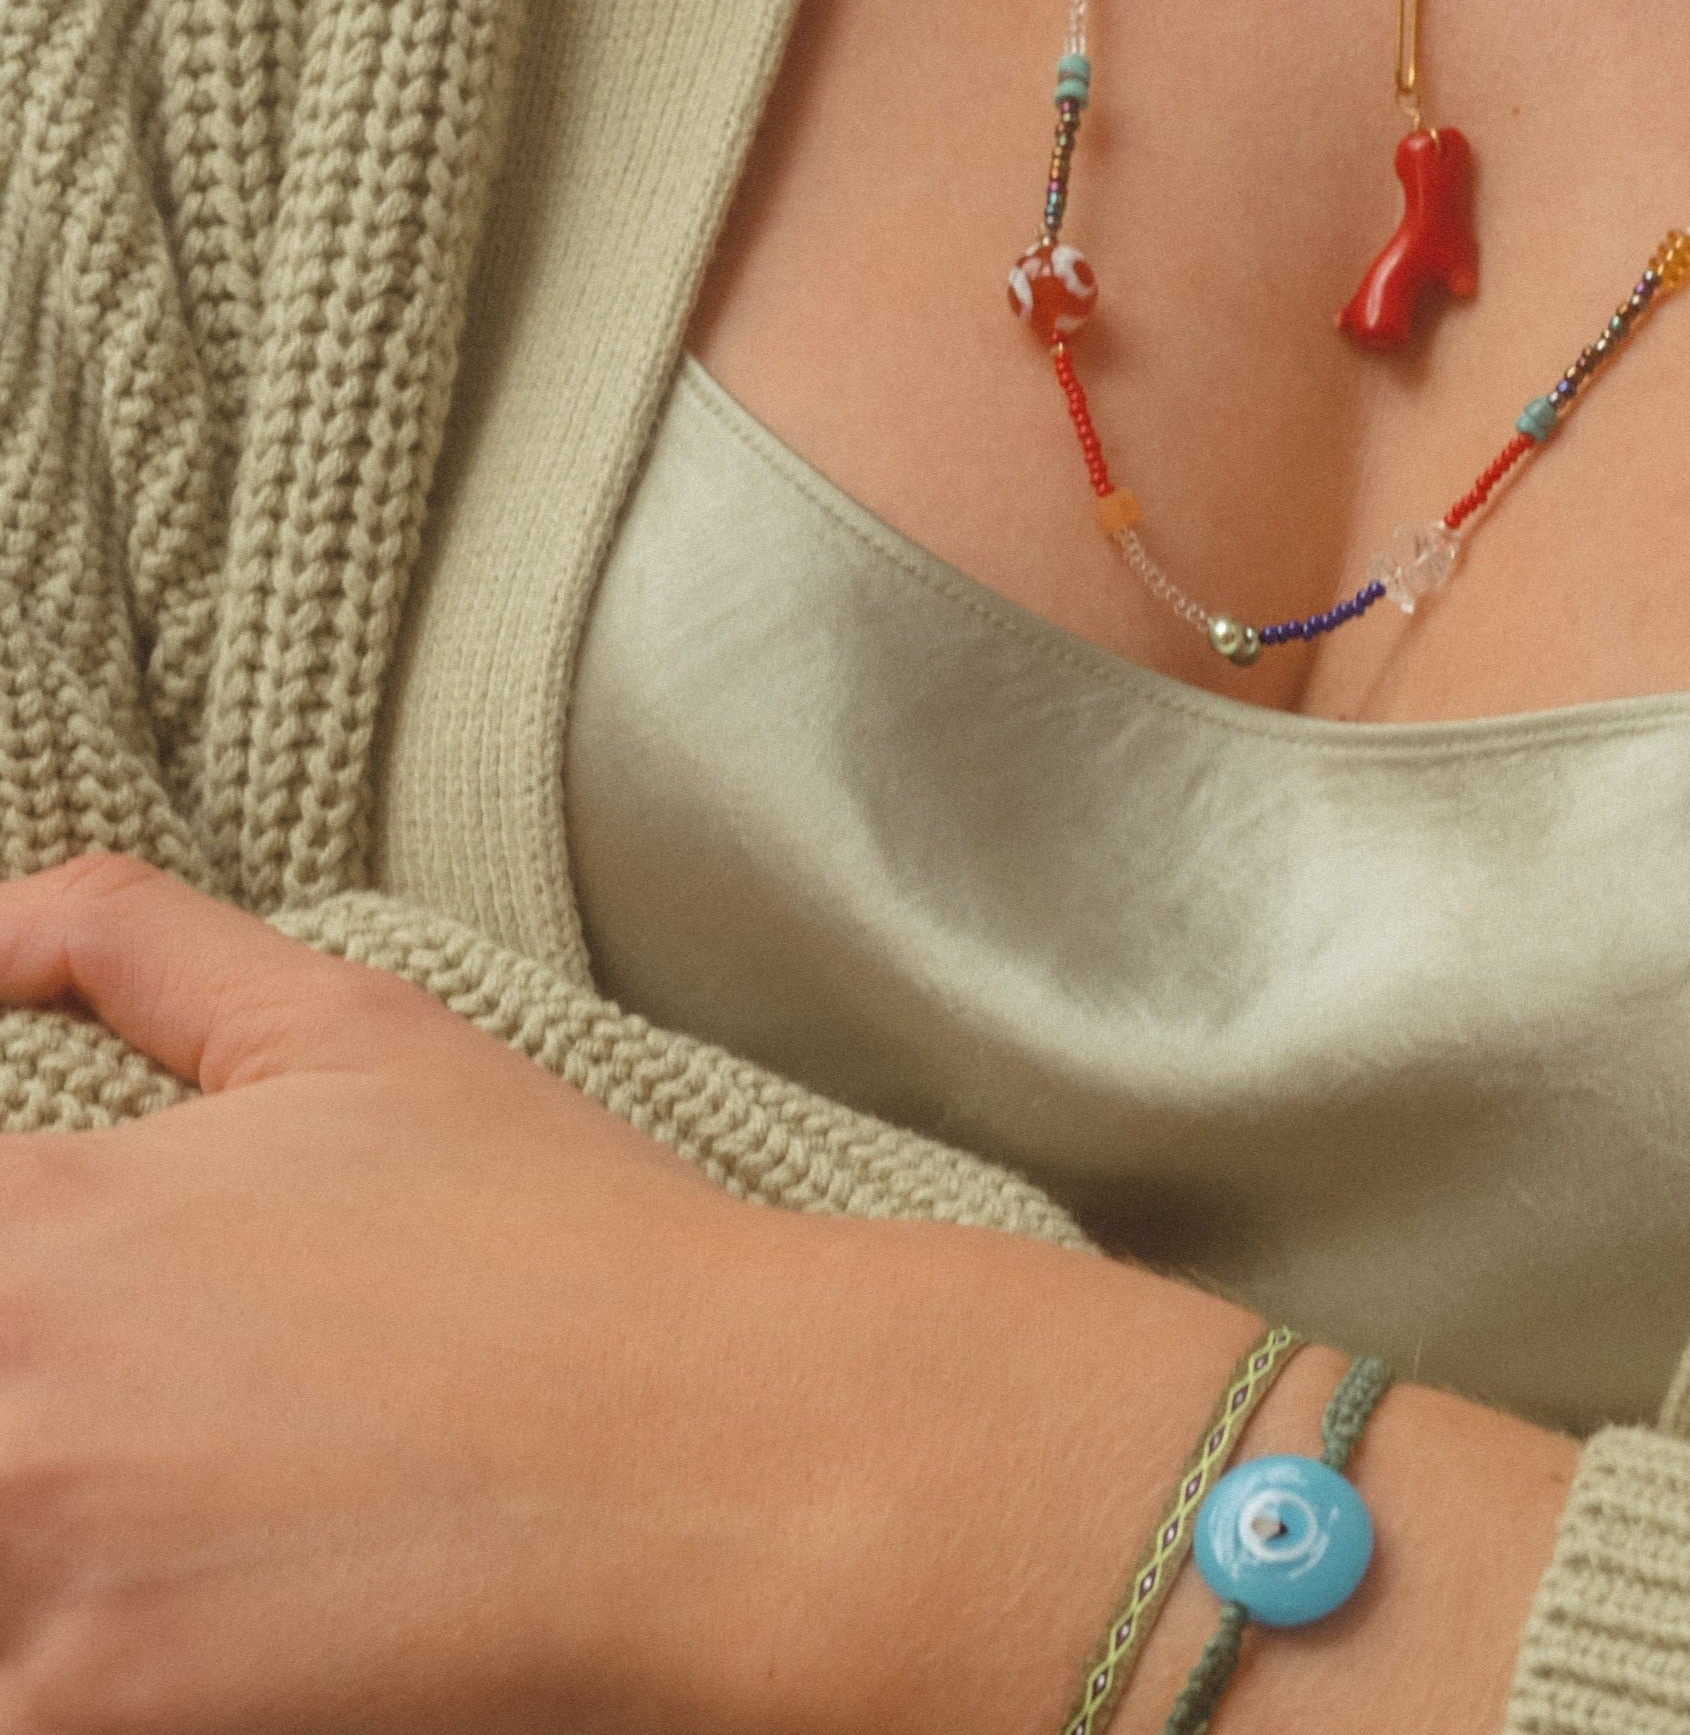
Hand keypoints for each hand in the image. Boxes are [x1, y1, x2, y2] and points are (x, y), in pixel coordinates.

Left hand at [0, 854, 977, 1731]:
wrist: (708, 1453)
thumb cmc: (547, 1236)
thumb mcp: (355, 1036)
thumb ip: (131, 944)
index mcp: (42, 1217)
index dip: (18, 1258)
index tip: (85, 1298)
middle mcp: (5, 1391)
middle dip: (39, 1401)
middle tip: (193, 1403)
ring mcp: (33, 1567)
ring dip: (56, 1537)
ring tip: (212, 1506)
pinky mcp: (84, 1714)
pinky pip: (29, 1684)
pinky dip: (97, 1658)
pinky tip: (237, 1609)